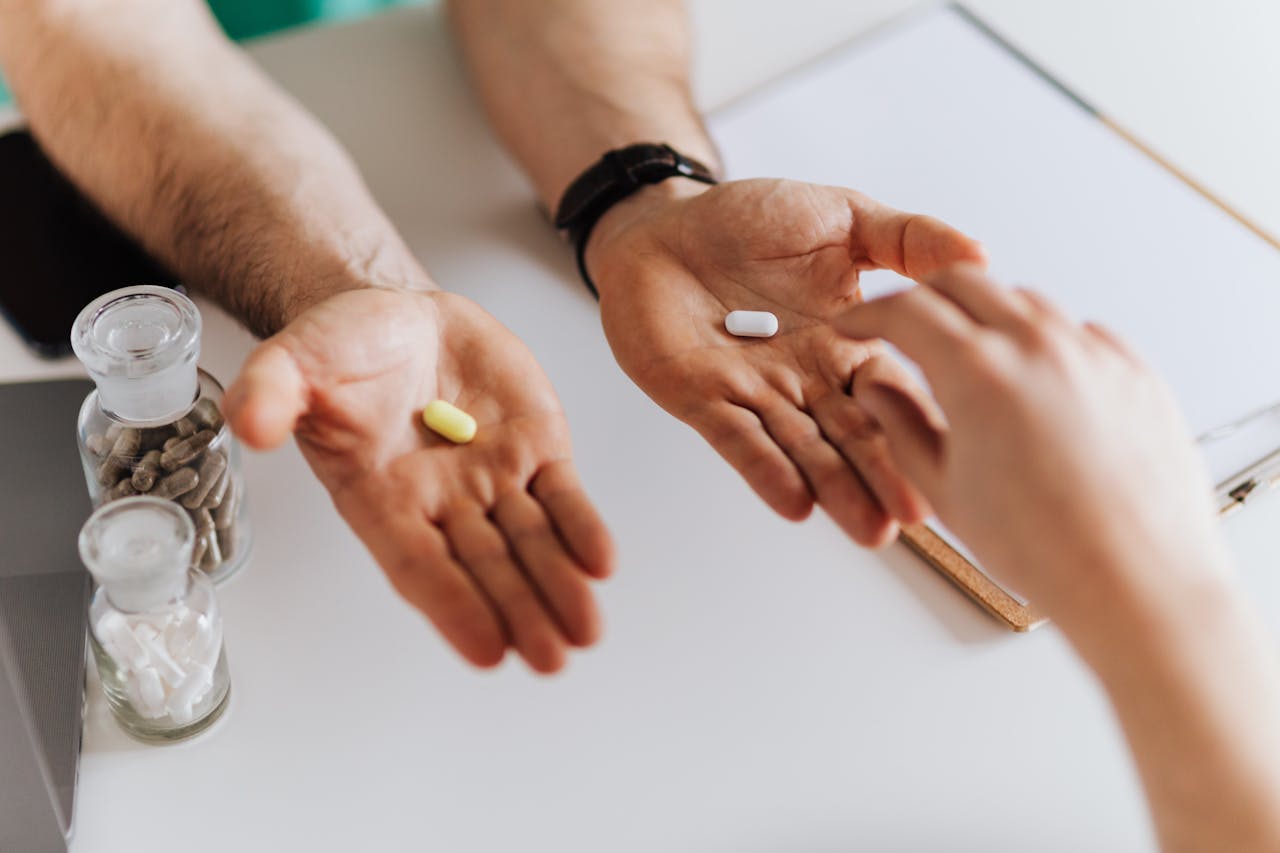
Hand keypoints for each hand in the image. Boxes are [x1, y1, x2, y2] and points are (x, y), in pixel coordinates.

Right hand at [223, 287, 613, 672]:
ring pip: (531, 542)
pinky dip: (582, 528)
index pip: (417, 563)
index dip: (452, 605)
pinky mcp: (535, 447)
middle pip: (484, 567)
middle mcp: (441, 501)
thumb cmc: (343, 350)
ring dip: (558, 586)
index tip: (486, 650)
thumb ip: (274, 392)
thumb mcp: (295, 359)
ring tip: (585, 631)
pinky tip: (600, 562)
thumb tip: (249, 423)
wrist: (400, 316)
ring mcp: (492, 478)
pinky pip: (563, 495)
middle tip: (550, 659)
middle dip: (519, 611)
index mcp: (380, 497)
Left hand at [585, 177, 985, 545]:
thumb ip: (907, 239)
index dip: (921, 425)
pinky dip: (765, 470)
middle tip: (917, 517)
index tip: (960, 458)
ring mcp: (755, 394)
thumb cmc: (747, 220)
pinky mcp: (702, 399)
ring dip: (835, 487)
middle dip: (884, 476)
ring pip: (802, 449)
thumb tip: (981, 256)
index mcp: (846, 343)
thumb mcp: (841, 216)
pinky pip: (738, 439)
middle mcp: (807, 379)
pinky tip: (795, 502)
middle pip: (853, 436)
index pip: (893, 393)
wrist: (661, 224)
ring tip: (870, 529)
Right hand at [834, 264, 1232, 628]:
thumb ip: (901, 427)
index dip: (870, 313)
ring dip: (986, 313)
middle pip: (965, 282)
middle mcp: (1037, 346)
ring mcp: (1092, 353)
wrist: (1139, 581)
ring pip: (1025, 301)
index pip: (907, 311)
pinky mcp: (1134, 372)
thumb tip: (877, 392)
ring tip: (971, 354)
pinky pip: (1081, 331)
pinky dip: (1046, 340)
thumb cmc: (1046, 550)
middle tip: (905, 322)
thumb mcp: (944, 490)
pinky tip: (1035, 378)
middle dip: (924, 296)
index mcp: (978, 372)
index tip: (857, 323)